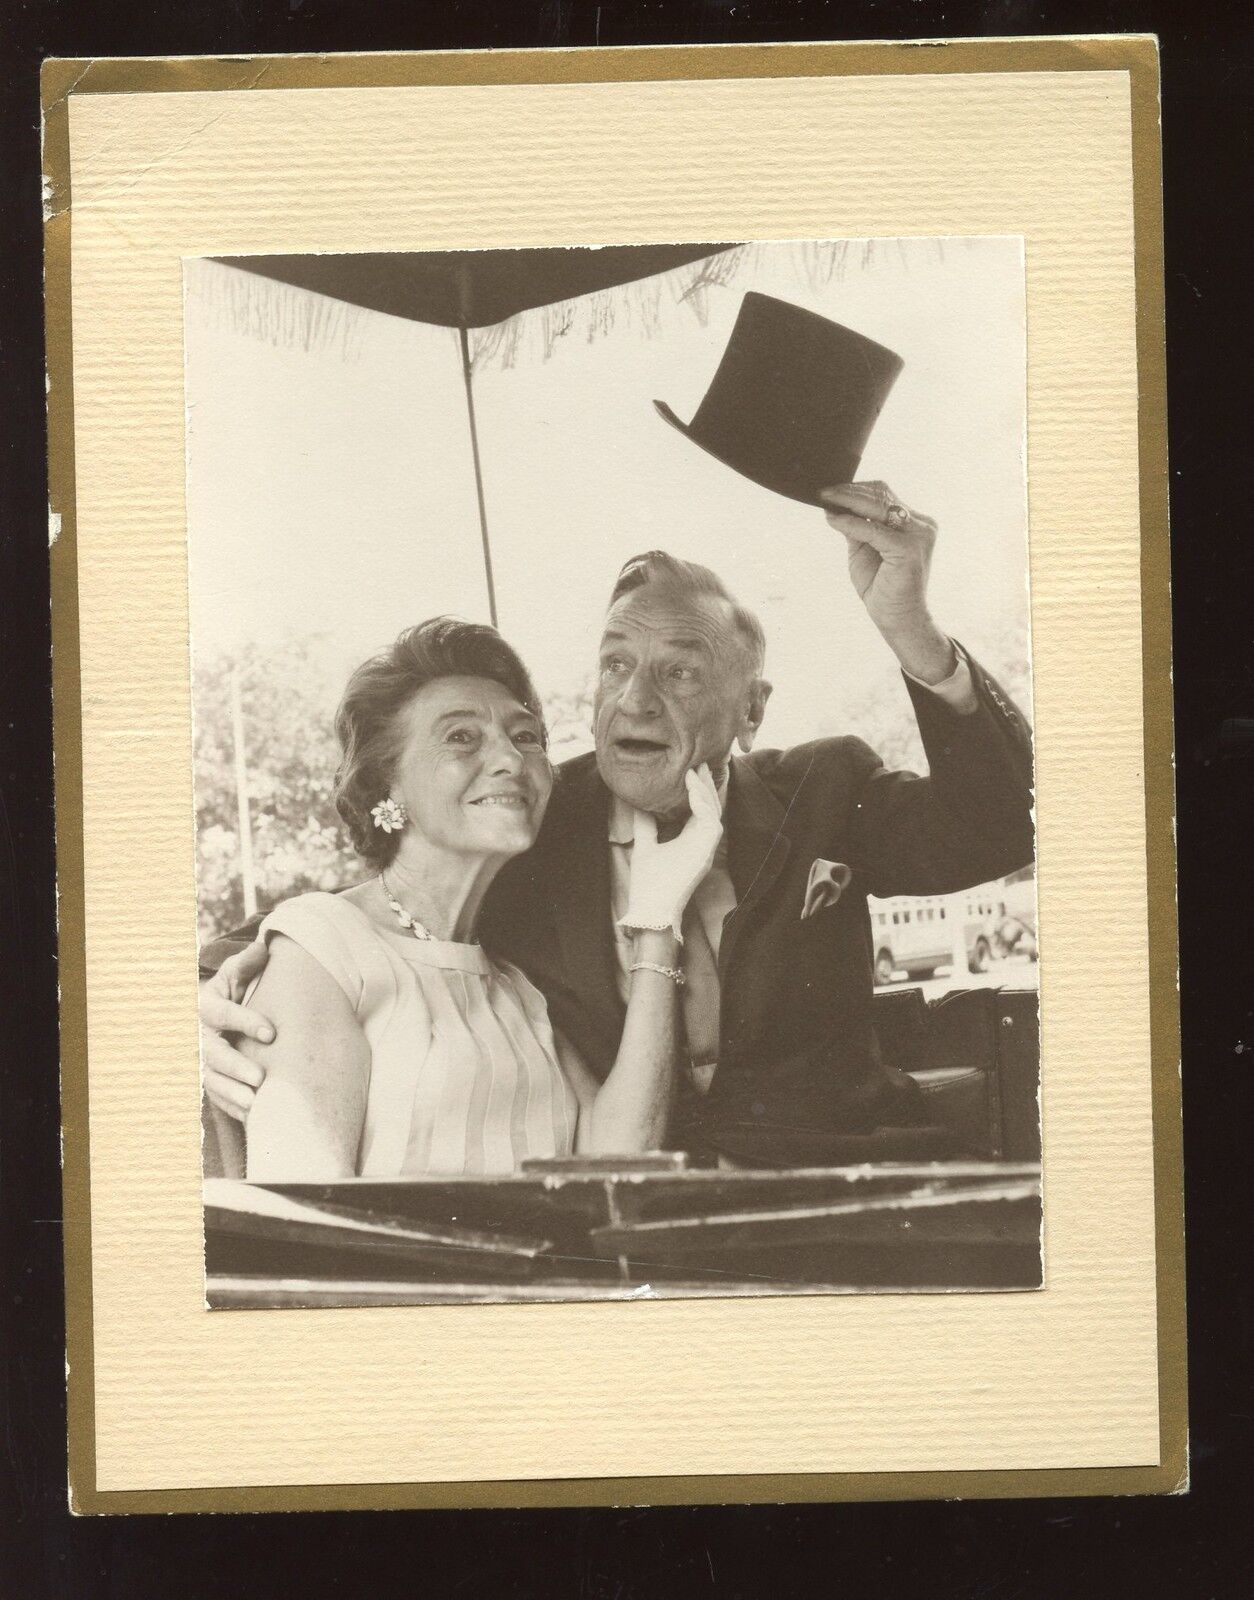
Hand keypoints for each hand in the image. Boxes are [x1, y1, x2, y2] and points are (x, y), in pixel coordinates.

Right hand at [199, 940, 272, 1120]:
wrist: (213, 1014)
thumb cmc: (232, 991)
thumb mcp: (236, 974)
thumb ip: (247, 964)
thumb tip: (264, 948)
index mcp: (205, 1006)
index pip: (223, 1015)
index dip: (245, 1022)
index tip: (271, 1033)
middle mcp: (199, 1036)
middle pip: (213, 1054)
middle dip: (235, 1066)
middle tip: (261, 1078)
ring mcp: (200, 1061)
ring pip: (211, 1080)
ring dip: (232, 1093)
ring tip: (256, 1103)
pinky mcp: (207, 1080)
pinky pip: (216, 1096)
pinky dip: (231, 1107)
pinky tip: (251, 1116)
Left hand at [618, 764, 723, 939]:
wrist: (650, 909)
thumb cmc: (649, 884)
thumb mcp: (645, 845)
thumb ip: (646, 826)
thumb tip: (638, 804)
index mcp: (691, 840)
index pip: (699, 809)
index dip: (697, 789)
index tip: (689, 769)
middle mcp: (702, 843)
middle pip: (710, 806)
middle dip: (705, 784)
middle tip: (699, 761)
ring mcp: (706, 848)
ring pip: (713, 810)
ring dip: (704, 789)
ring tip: (695, 770)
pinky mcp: (706, 852)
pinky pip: (711, 821)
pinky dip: (702, 803)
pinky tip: (692, 788)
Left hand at [821, 481, 956, 683]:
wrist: (897, 619)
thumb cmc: (881, 588)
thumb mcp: (864, 549)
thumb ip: (856, 528)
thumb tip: (834, 505)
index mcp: (914, 522)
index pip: (884, 495)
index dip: (856, 489)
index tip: (829, 489)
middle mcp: (921, 525)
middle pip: (882, 496)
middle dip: (849, 491)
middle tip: (822, 491)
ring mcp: (919, 535)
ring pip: (878, 507)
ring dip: (848, 501)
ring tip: (825, 499)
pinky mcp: (909, 549)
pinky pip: (873, 530)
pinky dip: (850, 523)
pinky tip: (833, 520)